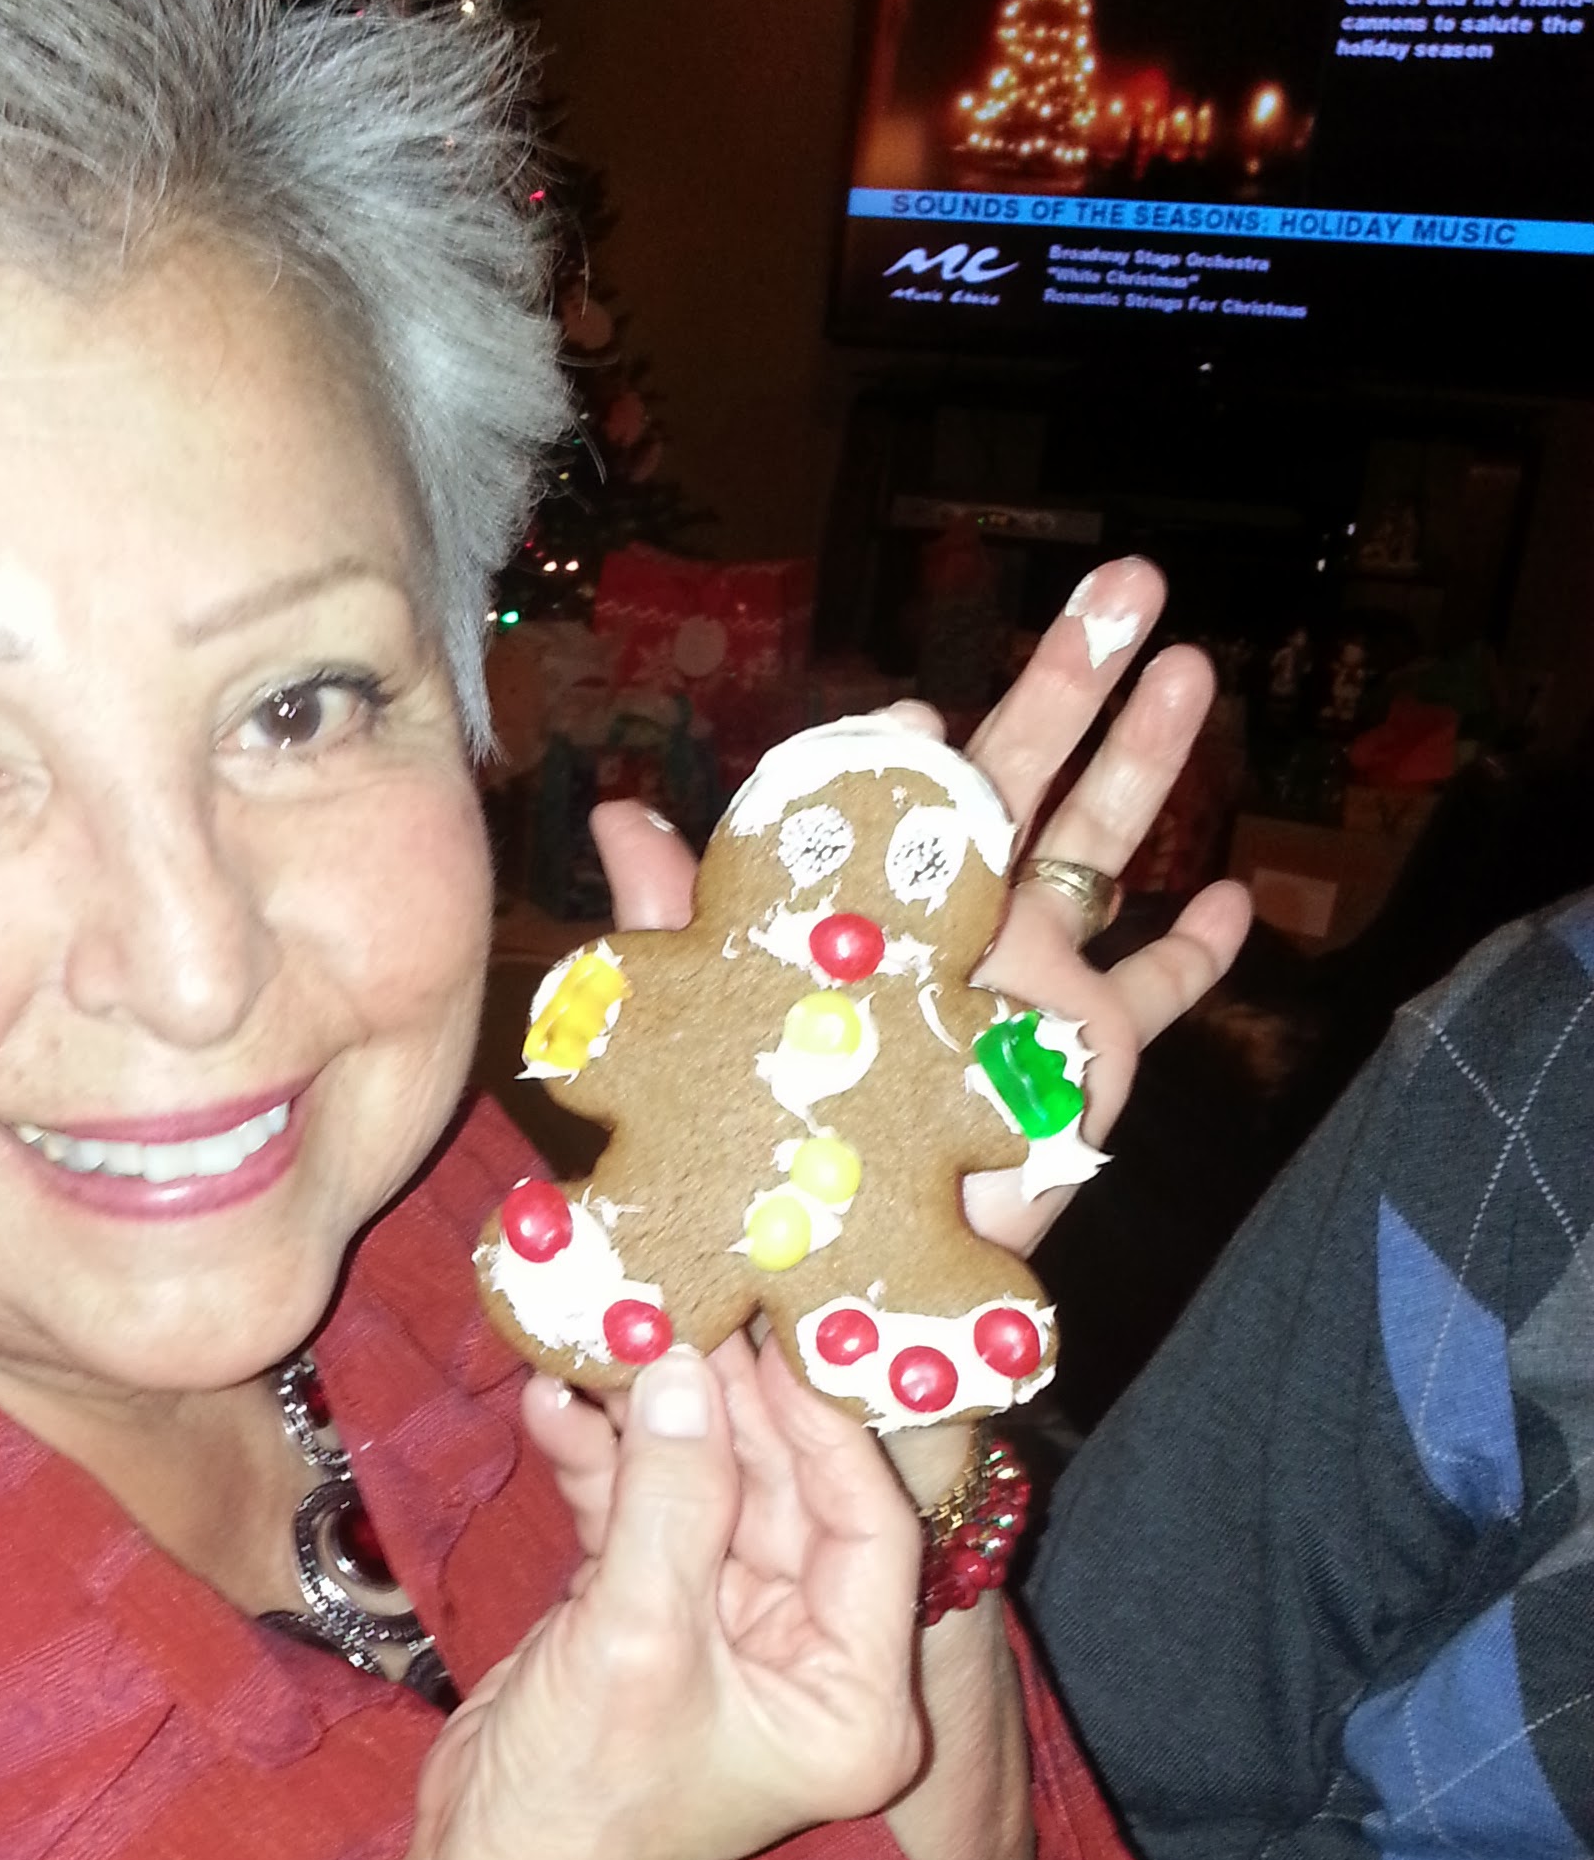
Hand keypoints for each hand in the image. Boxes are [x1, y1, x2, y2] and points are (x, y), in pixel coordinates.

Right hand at [424, 1340, 923, 1859]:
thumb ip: (667, 1497)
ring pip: (707, 1495)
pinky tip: (555, 1403)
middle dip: (723, 1408)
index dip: (819, 1429)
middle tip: (680, 1308)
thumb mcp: (634, 1640)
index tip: (769, 1337)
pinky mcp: (654, 1619)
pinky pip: (646, 1518)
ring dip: (649, 1423)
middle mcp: (808, 1663)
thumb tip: (681, 1364)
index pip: (869, 1528)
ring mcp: (729, 1638)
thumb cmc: (579, 1803)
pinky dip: (602, 1465)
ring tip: (602, 1339)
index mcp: (853, 1697)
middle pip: (786, 1498)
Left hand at [586, 557, 1251, 1259]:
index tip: (912, 717)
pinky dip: (1198, 952)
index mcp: (860, 910)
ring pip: (1102, 848)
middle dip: (1072, 677)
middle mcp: (950, 924)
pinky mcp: (1088, 1052)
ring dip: (1147, 761)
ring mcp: (1029, 978)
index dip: (901, 749)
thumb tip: (620, 817)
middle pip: (1021, 776)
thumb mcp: (708, 1031)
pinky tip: (1238, 900)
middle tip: (1130, 581)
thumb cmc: (764, 1154)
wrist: (839, 1277)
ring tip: (1194, 668)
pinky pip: (1154, 990)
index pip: (889, 797)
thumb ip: (675, 927)